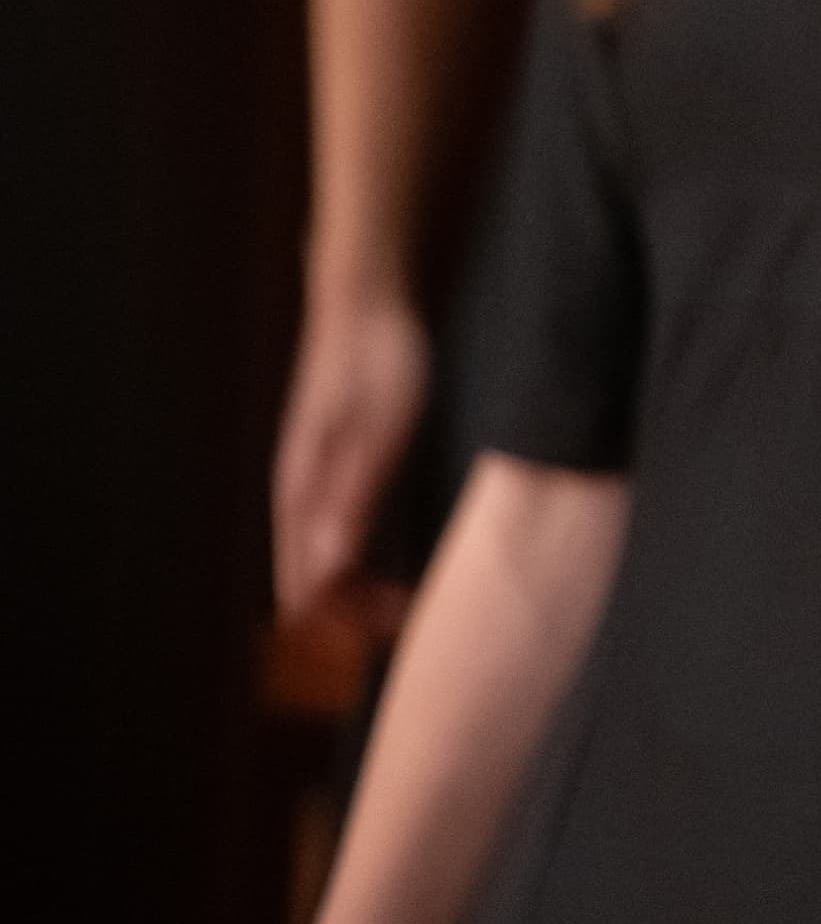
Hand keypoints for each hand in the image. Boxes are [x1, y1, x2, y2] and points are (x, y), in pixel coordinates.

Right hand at [273, 276, 430, 624]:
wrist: (365, 300)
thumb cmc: (377, 359)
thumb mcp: (380, 429)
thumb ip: (353, 495)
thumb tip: (329, 564)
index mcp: (304, 491)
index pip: (307, 586)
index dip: (347, 620)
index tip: (402, 623)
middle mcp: (299, 493)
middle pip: (313, 582)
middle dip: (355, 613)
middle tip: (419, 614)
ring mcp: (313, 480)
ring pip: (324, 559)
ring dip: (360, 588)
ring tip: (413, 597)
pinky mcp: (334, 465)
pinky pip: (337, 531)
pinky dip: (364, 559)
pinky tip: (404, 558)